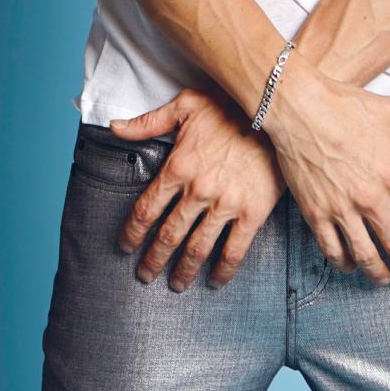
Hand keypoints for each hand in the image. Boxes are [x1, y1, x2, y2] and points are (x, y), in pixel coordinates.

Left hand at [107, 87, 287, 290]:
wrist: (275, 110)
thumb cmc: (229, 106)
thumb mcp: (186, 106)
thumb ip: (148, 122)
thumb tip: (114, 127)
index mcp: (178, 167)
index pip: (146, 209)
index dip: (133, 232)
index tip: (126, 246)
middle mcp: (198, 191)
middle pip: (168, 235)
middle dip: (153, 259)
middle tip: (145, 275)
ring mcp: (226, 205)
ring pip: (197, 248)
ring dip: (183, 271)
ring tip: (176, 284)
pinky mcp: (253, 212)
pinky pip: (234, 250)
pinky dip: (223, 270)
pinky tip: (215, 281)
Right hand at [261, 50, 389, 286]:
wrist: (300, 107)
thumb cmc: (347, 106)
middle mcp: (370, 199)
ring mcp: (341, 209)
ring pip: (366, 254)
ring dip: (380, 273)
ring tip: (387, 279)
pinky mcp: (315, 212)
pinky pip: (332, 248)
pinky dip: (344, 262)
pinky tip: (351, 265)